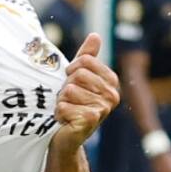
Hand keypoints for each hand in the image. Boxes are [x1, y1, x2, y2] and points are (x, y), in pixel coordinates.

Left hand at [52, 34, 119, 154]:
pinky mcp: (90, 120)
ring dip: (61, 101)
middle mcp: (112, 95)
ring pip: (69, 90)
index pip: (85, 61)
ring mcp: (103, 108)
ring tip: (67, 110)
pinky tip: (65, 121)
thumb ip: (87, 56)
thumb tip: (96, 35)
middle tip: (69, 100)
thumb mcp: (78, 77)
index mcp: (111, 81)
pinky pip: (63, 106)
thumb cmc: (72, 104)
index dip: (71, 71)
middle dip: (65, 87)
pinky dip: (58, 114)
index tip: (72, 83)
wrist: (66, 137)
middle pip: (77, 75)